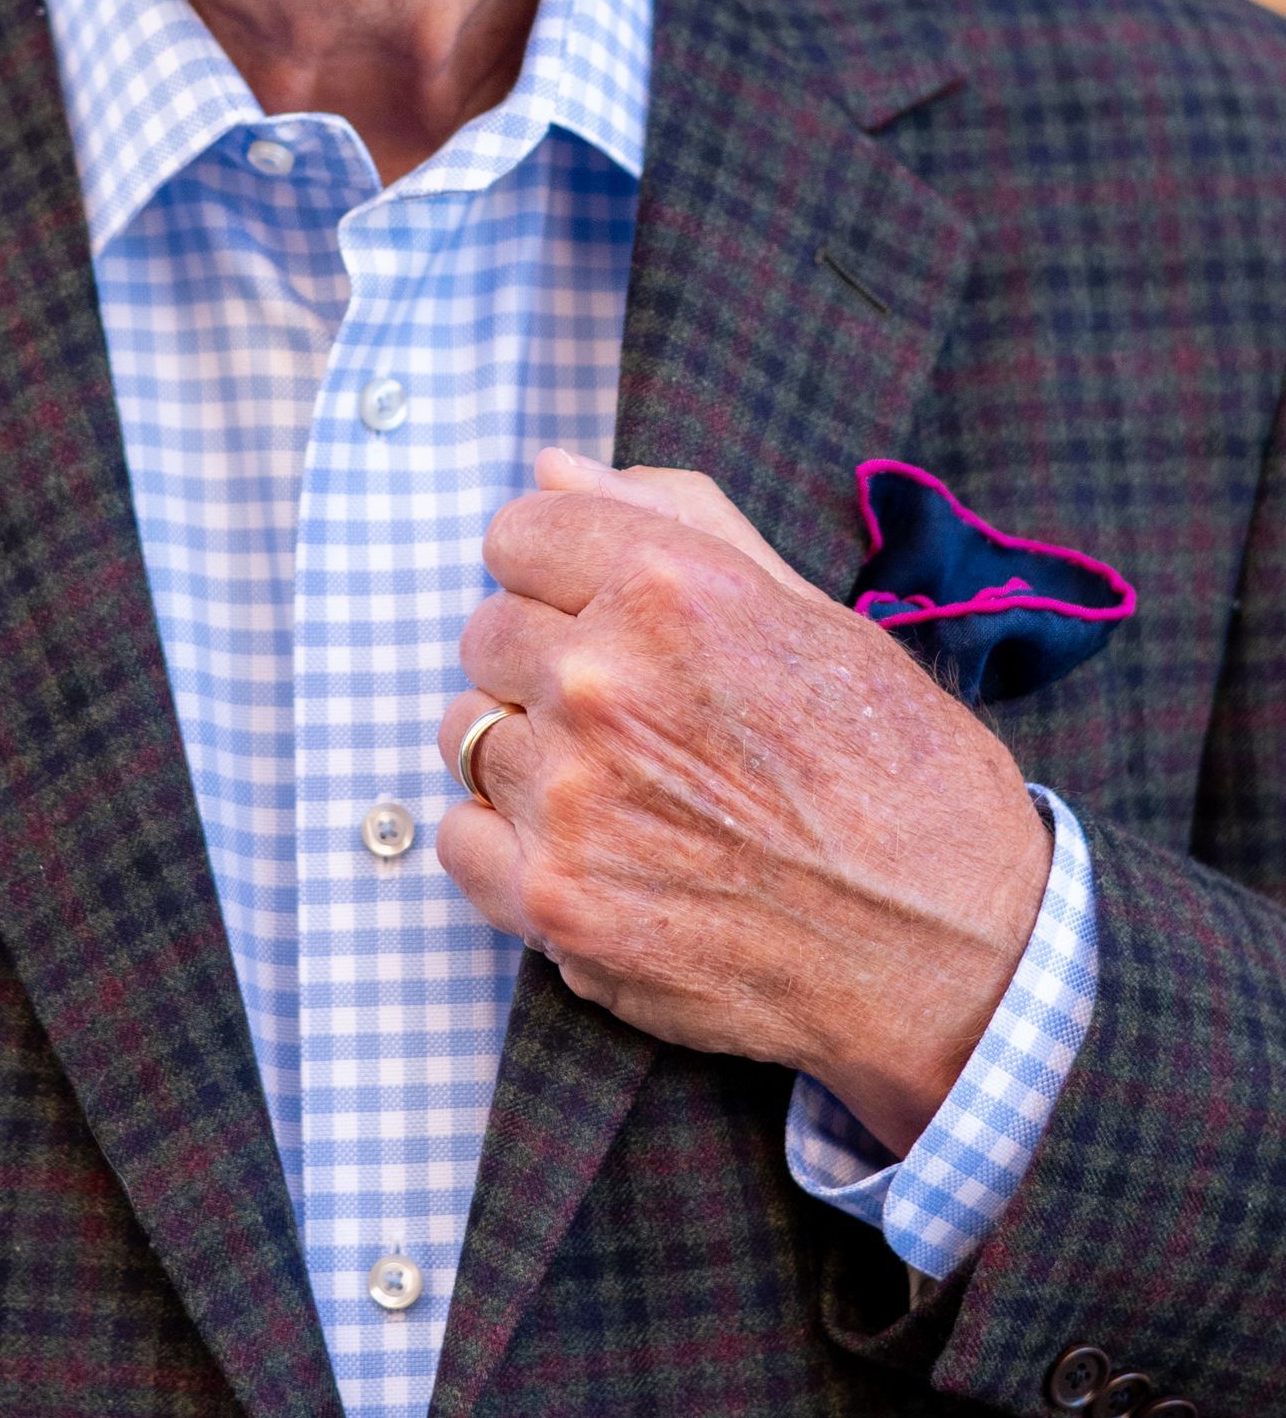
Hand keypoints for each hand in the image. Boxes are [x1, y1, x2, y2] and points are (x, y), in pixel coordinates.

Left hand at [436, 450, 1052, 1155]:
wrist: (956, 952)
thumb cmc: (901, 770)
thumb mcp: (812, 611)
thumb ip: (671, 522)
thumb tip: (552, 465)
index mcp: (670, 587)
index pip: (517, 533)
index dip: (558, 571)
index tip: (595, 610)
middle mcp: (605, 680)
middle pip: (486, 633)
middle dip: (543, 663)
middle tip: (632, 716)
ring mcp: (573, 798)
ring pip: (469, 733)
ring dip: (527, 755)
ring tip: (624, 789)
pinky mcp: (558, 904)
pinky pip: (460, 839)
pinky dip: (508, 849)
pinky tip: (591, 853)